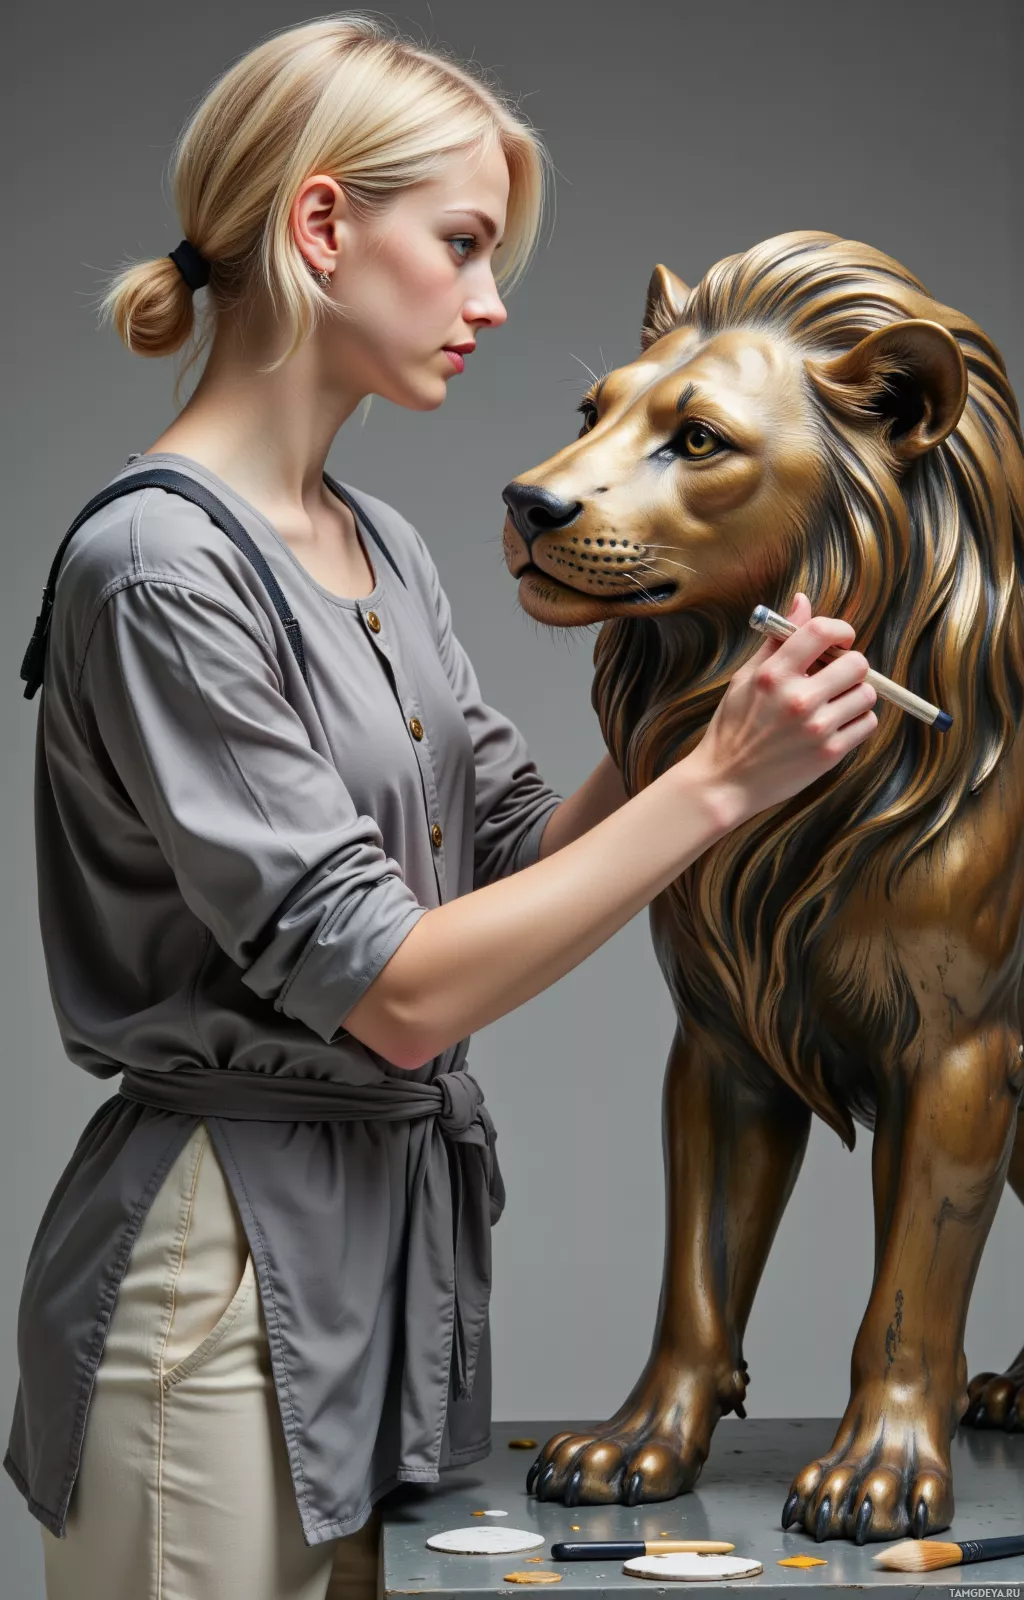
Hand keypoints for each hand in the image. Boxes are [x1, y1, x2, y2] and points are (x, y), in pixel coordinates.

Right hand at [690, 593, 877, 825]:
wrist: (725, 782)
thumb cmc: (733, 728)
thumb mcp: (745, 679)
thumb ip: (776, 640)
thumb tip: (802, 601)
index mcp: (772, 674)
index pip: (820, 631)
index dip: (840, 630)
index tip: (840, 640)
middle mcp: (796, 698)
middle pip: (856, 663)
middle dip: (850, 667)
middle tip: (836, 678)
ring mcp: (815, 727)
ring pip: (867, 694)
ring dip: (856, 696)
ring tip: (834, 705)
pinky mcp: (829, 753)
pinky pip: (867, 724)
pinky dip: (858, 722)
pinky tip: (836, 726)